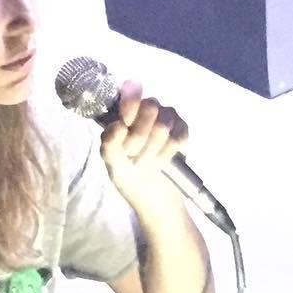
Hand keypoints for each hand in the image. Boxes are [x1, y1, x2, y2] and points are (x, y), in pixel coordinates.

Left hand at [99, 82, 188, 198]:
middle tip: (134, 155)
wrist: (153, 194)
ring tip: (147, 161)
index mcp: (123, 113)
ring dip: (154, 150)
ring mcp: (166, 117)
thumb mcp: (112, 163)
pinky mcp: (182, 129)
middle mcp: (145, 108)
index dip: (130, 110)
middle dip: (140, 139)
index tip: (126, 128)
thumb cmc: (128, 175)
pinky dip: (169, 153)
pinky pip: (179, 137)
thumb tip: (119, 124)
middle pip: (149, 108)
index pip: (130, 97)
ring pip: (163, 125)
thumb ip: (110, 142)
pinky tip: (163, 160)